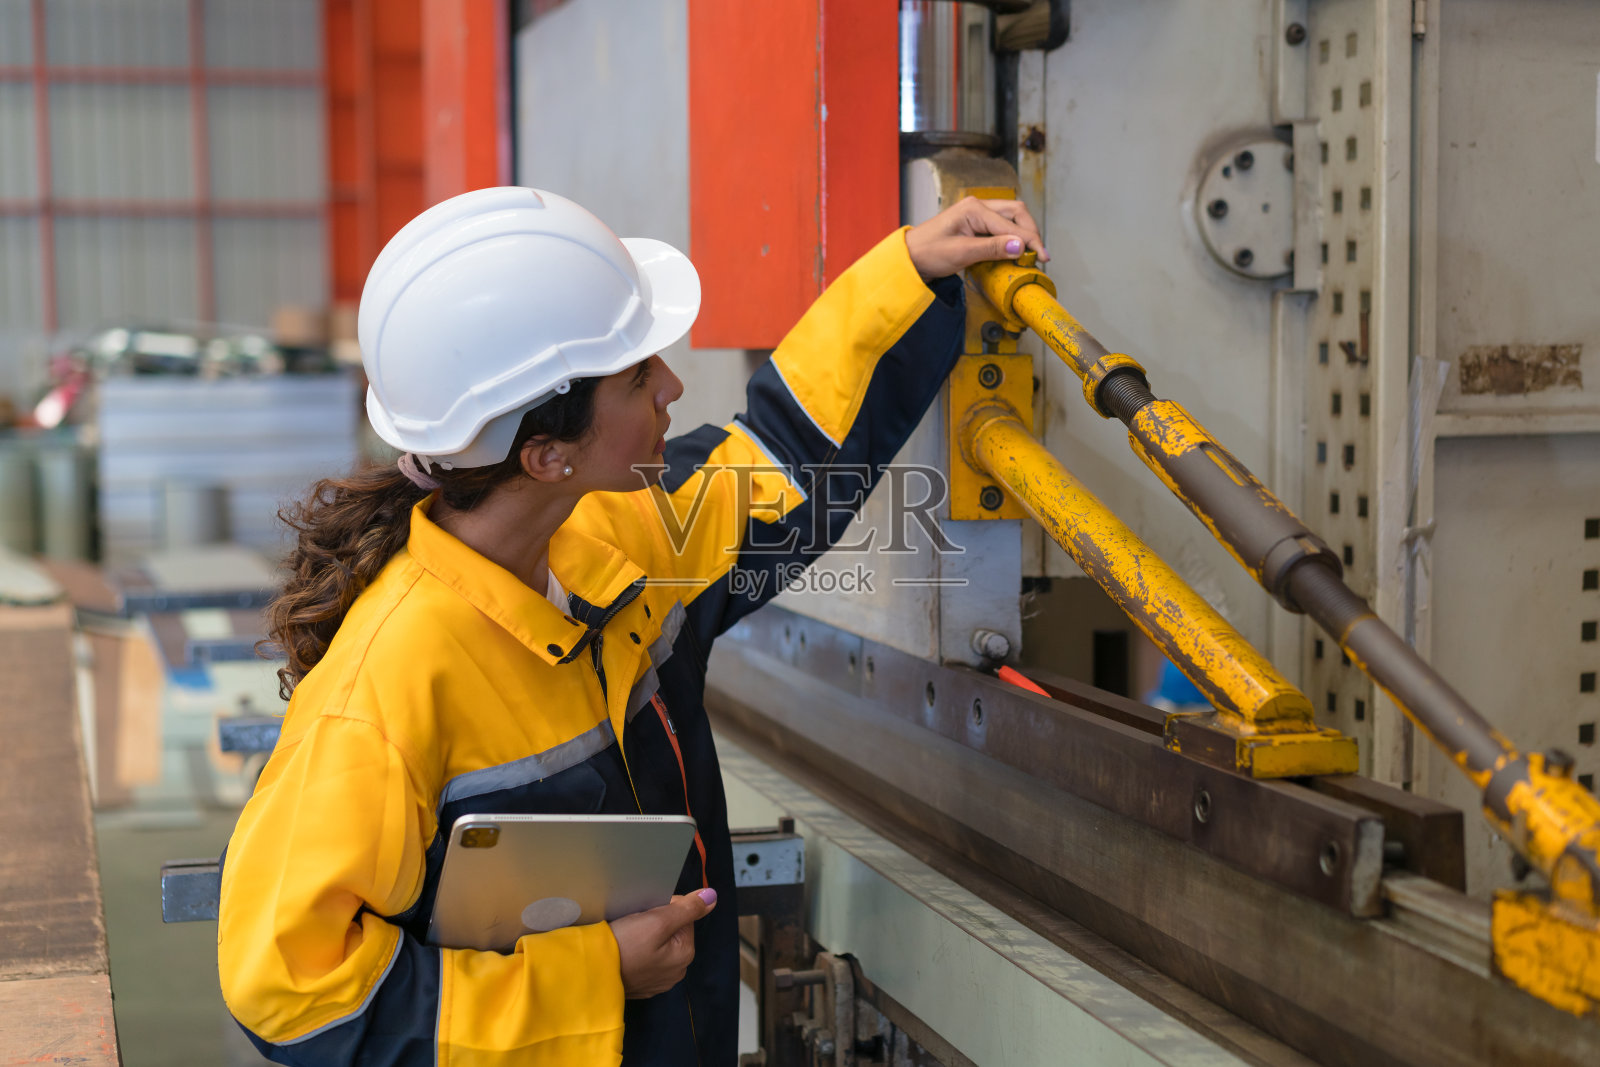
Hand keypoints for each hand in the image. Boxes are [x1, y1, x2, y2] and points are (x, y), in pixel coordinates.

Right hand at [610, 888, 716, 998]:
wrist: (590, 973)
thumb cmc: (625, 944)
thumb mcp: (658, 920)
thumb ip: (687, 908)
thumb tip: (712, 896)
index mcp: (685, 954)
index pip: (684, 917)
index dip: (665, 908)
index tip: (647, 911)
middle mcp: (676, 972)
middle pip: (671, 932)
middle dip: (655, 923)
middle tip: (634, 923)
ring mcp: (657, 981)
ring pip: (657, 946)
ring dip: (645, 937)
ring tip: (627, 934)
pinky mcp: (639, 986)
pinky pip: (644, 960)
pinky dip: (636, 952)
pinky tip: (624, 949)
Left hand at [904, 196, 1049, 279]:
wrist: (910, 257)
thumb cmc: (927, 253)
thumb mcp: (960, 253)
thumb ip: (992, 248)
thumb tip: (1020, 247)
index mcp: (974, 208)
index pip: (1011, 223)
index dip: (1030, 241)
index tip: (1042, 257)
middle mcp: (978, 206)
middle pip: (1017, 213)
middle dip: (1031, 233)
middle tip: (1040, 255)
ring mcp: (977, 214)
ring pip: (1011, 218)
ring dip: (1023, 234)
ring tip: (1031, 254)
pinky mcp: (976, 225)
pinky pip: (1001, 227)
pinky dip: (1012, 238)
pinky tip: (1016, 252)